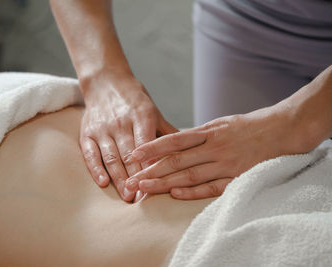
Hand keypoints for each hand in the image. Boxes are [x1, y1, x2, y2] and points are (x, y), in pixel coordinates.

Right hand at [79, 72, 177, 201]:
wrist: (106, 82)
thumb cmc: (134, 100)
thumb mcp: (153, 111)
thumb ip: (167, 132)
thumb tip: (189, 150)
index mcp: (141, 115)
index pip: (148, 146)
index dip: (152, 167)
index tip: (159, 186)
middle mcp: (120, 122)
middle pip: (130, 155)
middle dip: (137, 179)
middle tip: (144, 201)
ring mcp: (102, 128)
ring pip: (112, 157)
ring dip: (119, 179)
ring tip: (128, 197)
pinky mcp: (87, 132)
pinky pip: (90, 153)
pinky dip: (96, 168)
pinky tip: (103, 183)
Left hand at [125, 105, 312, 199]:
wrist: (282, 130)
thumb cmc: (247, 126)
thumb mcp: (219, 123)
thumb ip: (197, 134)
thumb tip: (173, 141)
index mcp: (209, 131)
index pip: (174, 140)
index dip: (152, 147)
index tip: (133, 154)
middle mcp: (214, 147)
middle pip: (177, 161)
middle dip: (150, 170)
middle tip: (130, 179)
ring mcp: (226, 164)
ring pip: (190, 176)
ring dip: (165, 183)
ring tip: (144, 188)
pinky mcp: (238, 177)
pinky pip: (213, 188)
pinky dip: (193, 192)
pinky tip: (175, 194)